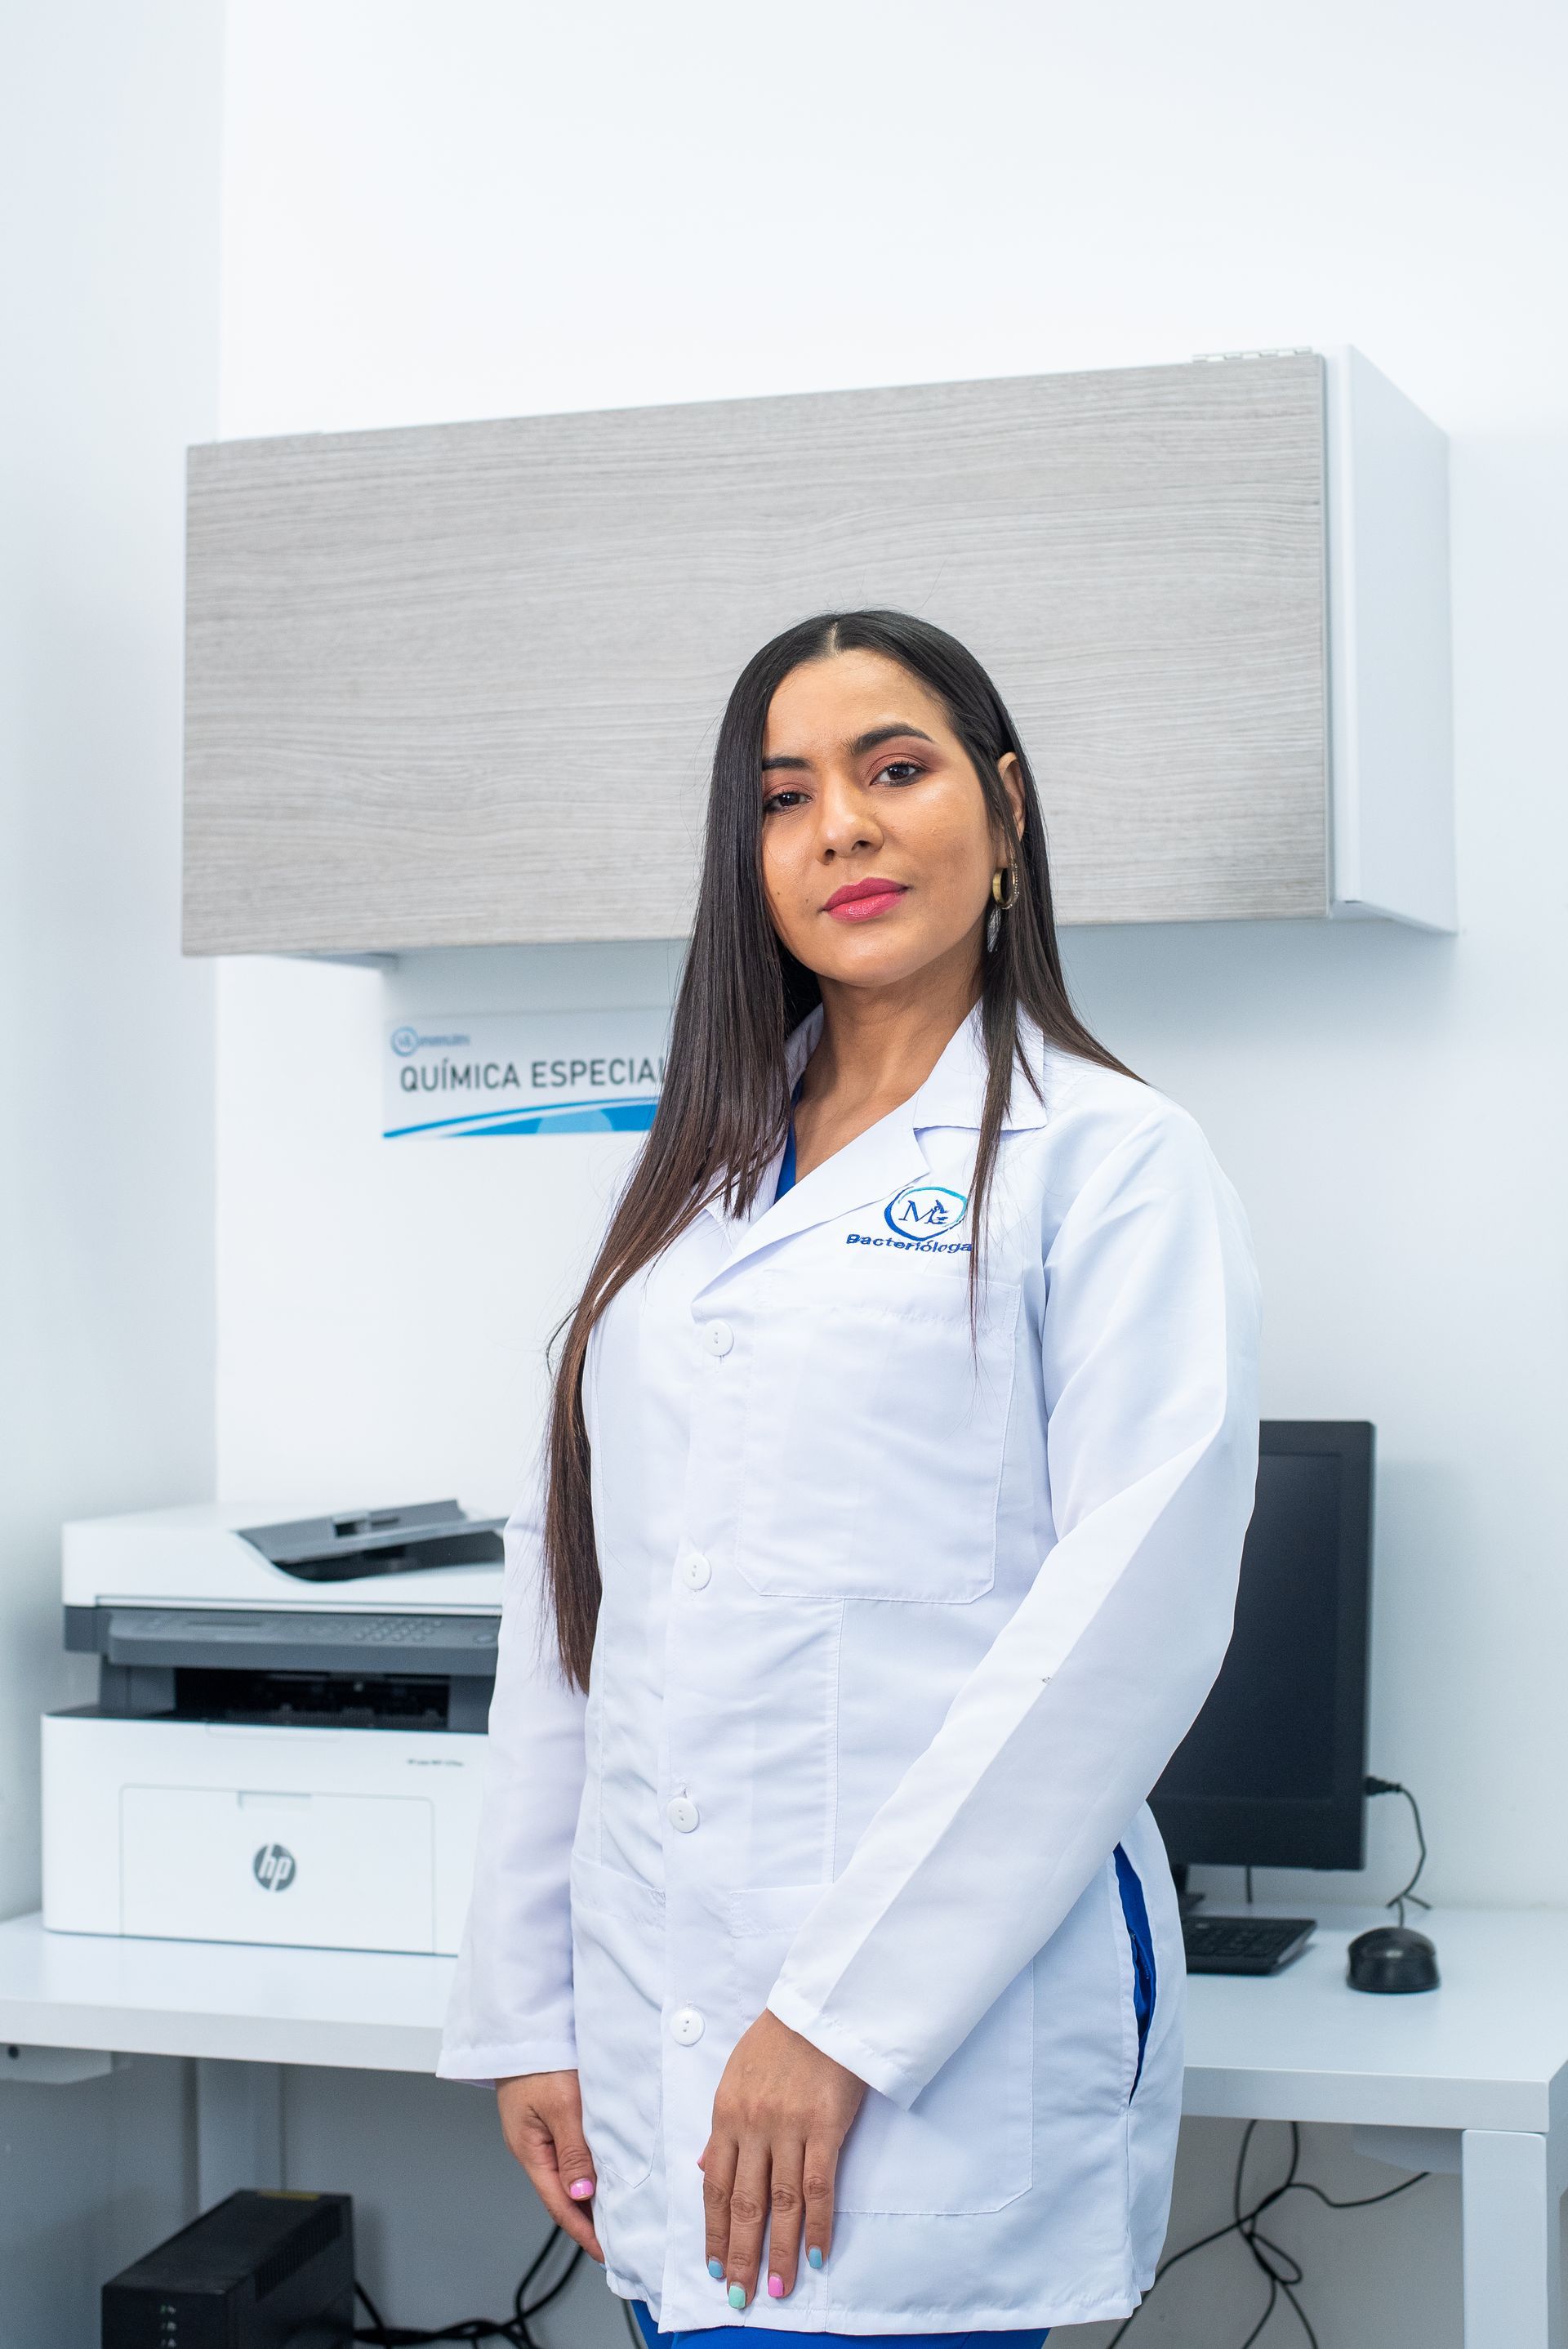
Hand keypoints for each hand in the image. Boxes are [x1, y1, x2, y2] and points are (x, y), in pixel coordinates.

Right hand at [496, 2069, 604, 2262]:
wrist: (522, 2026)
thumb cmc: (539, 2061)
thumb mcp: (561, 2106)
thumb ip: (572, 2151)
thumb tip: (581, 2197)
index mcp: (530, 2151)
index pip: (559, 2205)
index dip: (583, 2232)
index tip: (606, 2254)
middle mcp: (532, 2147)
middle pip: (562, 2194)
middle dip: (588, 2220)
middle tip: (617, 2240)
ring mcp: (538, 2132)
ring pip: (567, 2173)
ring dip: (589, 2194)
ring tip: (616, 2213)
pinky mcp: (547, 2116)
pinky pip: (569, 2151)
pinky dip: (586, 2168)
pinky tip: (602, 2171)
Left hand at [700, 2009, 865, 2306]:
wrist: (821, 2005)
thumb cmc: (779, 2038)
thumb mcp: (736, 2077)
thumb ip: (723, 2128)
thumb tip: (706, 2168)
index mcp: (726, 2114)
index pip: (716, 2186)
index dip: (715, 2231)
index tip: (715, 2267)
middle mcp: (753, 2126)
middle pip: (745, 2203)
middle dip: (740, 2255)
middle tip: (739, 2296)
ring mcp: (790, 2127)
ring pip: (780, 2202)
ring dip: (777, 2250)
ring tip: (774, 2287)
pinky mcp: (826, 2125)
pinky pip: (820, 2185)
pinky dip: (818, 2225)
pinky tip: (816, 2255)